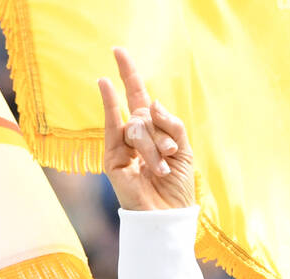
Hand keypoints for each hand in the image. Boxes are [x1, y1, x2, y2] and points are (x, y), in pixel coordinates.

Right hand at [97, 46, 194, 211]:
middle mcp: (134, 136)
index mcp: (152, 132)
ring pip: (137, 127)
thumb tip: (151, 103)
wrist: (169, 217)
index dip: (129, 75)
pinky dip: (110, 106)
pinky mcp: (113, 159)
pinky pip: (113, 128)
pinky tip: (105, 84)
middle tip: (171, 154)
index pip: (137, 98)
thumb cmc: (178, 188)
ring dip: (153, 147)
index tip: (118, 50)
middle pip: (143, 114)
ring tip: (163, 169)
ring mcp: (121, 147)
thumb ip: (172, 124)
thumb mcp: (184, 150)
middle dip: (160, 133)